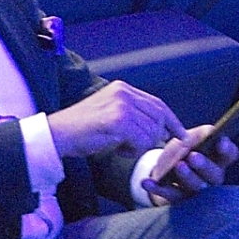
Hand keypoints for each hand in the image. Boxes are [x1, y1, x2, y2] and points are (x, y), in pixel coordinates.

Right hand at [47, 81, 187, 159]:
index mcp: (122, 88)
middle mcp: (124, 93)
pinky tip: (118, 149)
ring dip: (140, 146)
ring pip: (151, 131)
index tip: (181, 134)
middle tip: (146, 147)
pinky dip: (133, 150)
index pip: (157, 103)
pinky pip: (141, 140)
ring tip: (122, 147)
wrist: (57, 134)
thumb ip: (131, 114)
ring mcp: (121, 106)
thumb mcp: (108, 113)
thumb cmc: (80, 129)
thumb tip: (160, 127)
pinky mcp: (118, 121)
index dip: (172, 120)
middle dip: (158, 135)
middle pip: (158, 116)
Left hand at [141, 125, 237, 203]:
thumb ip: (200, 135)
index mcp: (217, 160)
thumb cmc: (181, 152)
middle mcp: (210, 178)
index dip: (227, 149)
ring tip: (178, 166)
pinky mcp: (177, 200)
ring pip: (195, 187)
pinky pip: (169, 195)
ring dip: (187, 176)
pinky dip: (157, 189)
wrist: (161, 170)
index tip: (219, 142)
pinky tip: (146, 182)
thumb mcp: (188, 139)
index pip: (229, 155)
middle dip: (204, 165)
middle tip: (193, 156)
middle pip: (213, 174)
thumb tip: (210, 131)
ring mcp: (195, 191)